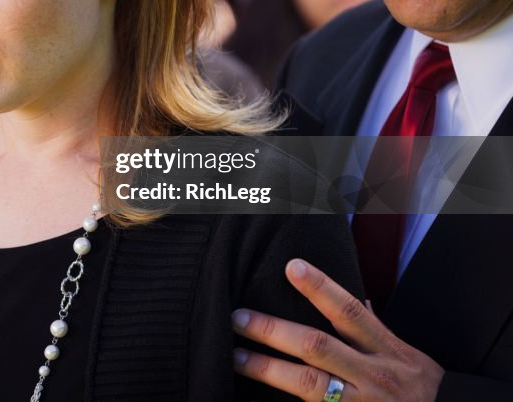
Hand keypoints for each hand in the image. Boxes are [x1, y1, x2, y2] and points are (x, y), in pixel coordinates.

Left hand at [231, 259, 442, 400]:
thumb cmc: (420, 386)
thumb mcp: (404, 351)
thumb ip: (372, 327)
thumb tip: (355, 298)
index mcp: (385, 348)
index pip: (349, 311)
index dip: (321, 287)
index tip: (292, 266)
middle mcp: (371, 375)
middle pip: (317, 348)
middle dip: (274, 332)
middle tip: (237, 317)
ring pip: (308, 386)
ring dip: (267, 370)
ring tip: (235, 357)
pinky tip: (251, 399)